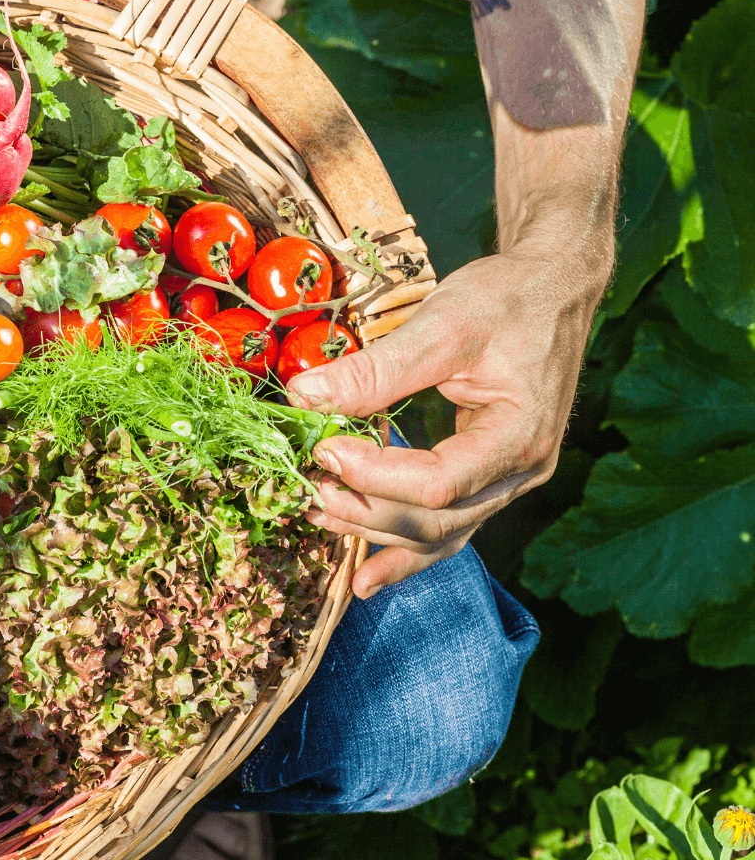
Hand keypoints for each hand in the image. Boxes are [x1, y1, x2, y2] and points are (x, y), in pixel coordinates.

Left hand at [286, 245, 606, 595]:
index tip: (325, 449)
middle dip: (367, 512)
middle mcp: (523, 471)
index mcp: (520, 435)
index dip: (374, 476)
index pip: (437, 483)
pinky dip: (405, 544)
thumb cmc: (508, 298)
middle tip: (307, 488)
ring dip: (378, 533)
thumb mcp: (444, 323)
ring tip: (319, 519)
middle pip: (437, 521)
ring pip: (441, 533)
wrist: (555, 288)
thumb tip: (304, 397)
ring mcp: (512, 479)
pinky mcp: (494, 475)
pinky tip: (367, 571)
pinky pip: (450, 523)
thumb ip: (376, 369)